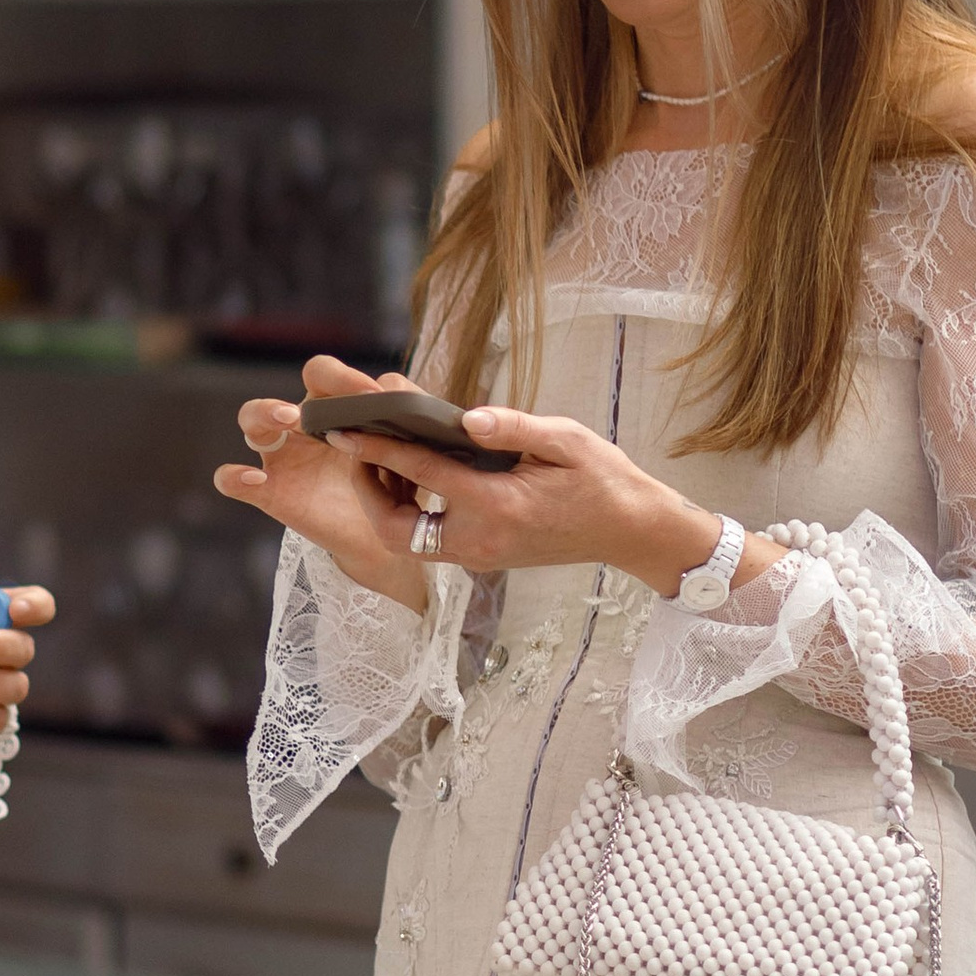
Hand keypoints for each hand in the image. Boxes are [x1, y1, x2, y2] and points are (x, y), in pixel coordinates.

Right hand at [211, 357, 428, 608]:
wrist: (383, 539)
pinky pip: (232, 480)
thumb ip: (405, 430)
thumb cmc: (392, 488)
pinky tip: (255, 478)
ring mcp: (282, 456)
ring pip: (252, 419)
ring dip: (265, 412)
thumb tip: (413, 405)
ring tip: (289, 418)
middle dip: (320, 381)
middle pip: (294, 384)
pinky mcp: (268, 491)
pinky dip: (235, 477)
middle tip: (326, 403)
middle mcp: (305, 425)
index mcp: (337, 408)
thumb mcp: (405, 455)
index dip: (349, 379)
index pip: (330, 375)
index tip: (377, 398)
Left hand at [325, 400, 730, 595]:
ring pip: (407, 540)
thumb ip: (514, 428)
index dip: (379, 450)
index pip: (422, 474)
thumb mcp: (567, 441)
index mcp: (499, 506)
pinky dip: (411, 511)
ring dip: (386, 504)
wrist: (631, 532)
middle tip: (358, 451)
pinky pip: (429, 541)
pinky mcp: (482, 559)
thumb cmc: (602, 480)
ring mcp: (480, 556)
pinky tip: (415, 477)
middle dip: (367, 492)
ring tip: (381, 458)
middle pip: (396, 528)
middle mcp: (481, 540)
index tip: (344, 431)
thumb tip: (466, 416)